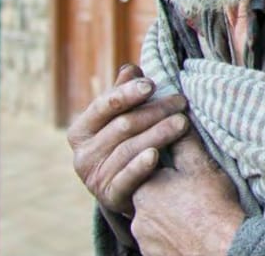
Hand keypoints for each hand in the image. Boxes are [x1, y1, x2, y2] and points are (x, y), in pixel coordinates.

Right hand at [67, 64, 189, 214]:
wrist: (128, 190)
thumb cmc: (126, 144)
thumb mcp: (121, 119)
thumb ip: (124, 94)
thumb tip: (130, 69)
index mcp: (81, 131)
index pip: (104, 106)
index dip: (127, 94)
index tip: (151, 84)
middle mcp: (83, 155)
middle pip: (122, 126)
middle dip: (155, 111)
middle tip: (181, 102)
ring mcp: (94, 178)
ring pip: (129, 149)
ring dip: (158, 133)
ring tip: (183, 122)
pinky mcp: (110, 196)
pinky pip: (125, 179)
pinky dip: (140, 166)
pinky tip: (155, 155)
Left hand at [130, 132, 244, 255]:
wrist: (222, 247)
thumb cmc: (212, 206)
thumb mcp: (201, 166)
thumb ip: (183, 143)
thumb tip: (177, 120)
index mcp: (144, 188)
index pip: (147, 170)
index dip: (167, 168)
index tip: (184, 171)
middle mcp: (137, 215)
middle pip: (150, 197)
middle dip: (167, 193)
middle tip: (191, 193)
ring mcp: (144, 240)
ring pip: (154, 220)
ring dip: (168, 216)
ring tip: (193, 213)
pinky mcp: (153, 255)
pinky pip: (159, 241)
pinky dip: (171, 235)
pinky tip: (190, 231)